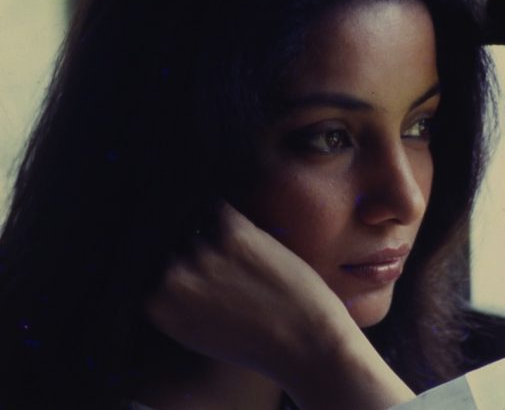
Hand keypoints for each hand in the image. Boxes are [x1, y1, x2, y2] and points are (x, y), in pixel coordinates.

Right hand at [145, 201, 350, 383]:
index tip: (190, 262)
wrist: (307, 344)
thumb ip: (176, 303)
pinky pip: (221, 208)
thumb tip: (165, 267)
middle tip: (228, 264)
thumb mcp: (200, 334)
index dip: (173, 261)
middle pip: (174, 244)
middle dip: (195, 249)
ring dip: (216, 234)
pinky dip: (231, 216)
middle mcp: (173, 279)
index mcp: (158, 306)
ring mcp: (202, 253)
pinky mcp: (234, 233)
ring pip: (198, 225)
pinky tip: (247, 233)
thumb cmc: (261, 344)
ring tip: (243, 257)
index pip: (150, 265)